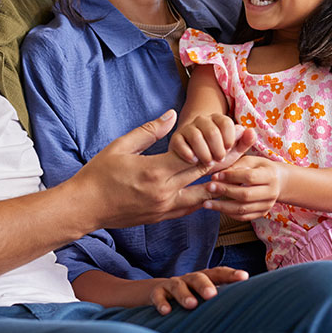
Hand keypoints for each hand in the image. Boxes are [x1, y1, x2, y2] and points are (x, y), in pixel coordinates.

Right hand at [69, 110, 227, 229]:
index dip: (218, 144)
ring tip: (238, 171)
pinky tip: (211, 189)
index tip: (235, 133)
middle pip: (205, 174)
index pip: (196, 157)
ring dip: (219, 182)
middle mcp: (165, 192)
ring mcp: (164, 208)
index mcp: (155, 172)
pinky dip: (202, 197)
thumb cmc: (99, 173)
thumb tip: (172, 115)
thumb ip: (149, 130)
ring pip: (202, 196)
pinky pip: (189, 207)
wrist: (85, 207)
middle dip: (228, 158)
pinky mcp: (161, 217)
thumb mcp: (121, 146)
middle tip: (246, 145)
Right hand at [149, 267, 248, 314]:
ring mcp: (172, 285)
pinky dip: (161, 303)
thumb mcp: (203, 294)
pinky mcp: (157, 293)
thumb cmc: (189, 295)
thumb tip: (246, 305)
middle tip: (212, 295)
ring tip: (191, 304)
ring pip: (178, 286)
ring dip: (184, 294)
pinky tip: (166, 311)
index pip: (218, 273)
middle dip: (205, 285)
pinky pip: (158, 296)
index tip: (244, 277)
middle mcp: (189, 279)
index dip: (231, 274)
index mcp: (204, 278)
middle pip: (198, 277)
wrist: (157, 292)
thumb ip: (220, 298)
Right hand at [170, 114, 255, 170]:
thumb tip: (251, 131)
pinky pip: (180, 143)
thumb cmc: (217, 153)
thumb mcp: (233, 151)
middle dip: (217, 149)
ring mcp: (187, 128)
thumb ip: (244, 142)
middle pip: (212, 131)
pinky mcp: (176, 138)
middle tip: (219, 159)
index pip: (225, 122)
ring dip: (204, 153)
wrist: (195, 158)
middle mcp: (202, 120)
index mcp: (217, 119)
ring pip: (196, 136)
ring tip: (208, 163)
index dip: (229, 138)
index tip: (229, 149)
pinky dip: (188, 154)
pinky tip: (194, 161)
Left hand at [206, 155, 282, 219]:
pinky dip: (229, 214)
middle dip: (224, 192)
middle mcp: (271, 192)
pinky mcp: (262, 213)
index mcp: (270, 175)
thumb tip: (216, 176)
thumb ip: (235, 166)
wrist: (278, 181)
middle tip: (208, 188)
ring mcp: (267, 205)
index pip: (249, 177)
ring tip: (206, 203)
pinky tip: (217, 208)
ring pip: (243, 209)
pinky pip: (244, 217)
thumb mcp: (251, 161)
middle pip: (245, 195)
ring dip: (222, 207)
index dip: (231, 176)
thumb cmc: (260, 167)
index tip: (215, 176)